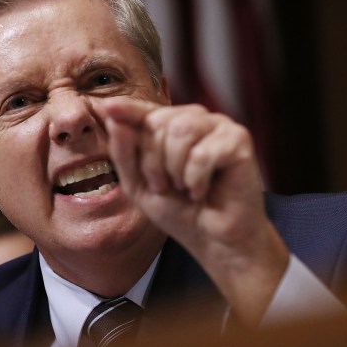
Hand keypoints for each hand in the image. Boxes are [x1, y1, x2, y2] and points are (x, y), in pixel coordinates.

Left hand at [101, 98, 288, 325]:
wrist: (212, 239)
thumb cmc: (178, 211)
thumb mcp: (138, 185)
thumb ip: (124, 152)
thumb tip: (114, 118)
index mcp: (169, 127)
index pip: (144, 112)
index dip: (127, 109)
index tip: (108, 106)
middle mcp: (194, 119)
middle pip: (158, 122)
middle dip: (152, 162)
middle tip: (165, 187)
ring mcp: (218, 126)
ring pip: (181, 130)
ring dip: (174, 169)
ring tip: (184, 188)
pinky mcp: (238, 140)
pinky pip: (203, 152)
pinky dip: (196, 179)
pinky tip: (202, 190)